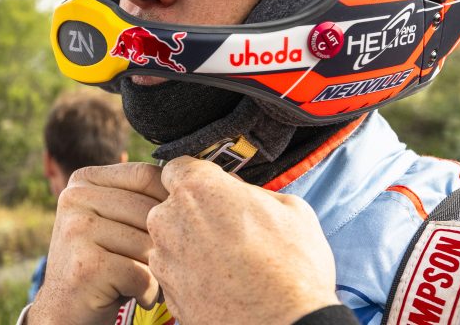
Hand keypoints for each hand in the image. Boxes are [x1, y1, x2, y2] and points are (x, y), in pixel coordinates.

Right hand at [28, 163, 167, 324]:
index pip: (144, 175)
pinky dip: (148, 292)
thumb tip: (193, 182)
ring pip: (148, 244)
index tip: (179, 225)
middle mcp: (75, 199)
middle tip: (165, 262)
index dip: (171, 200)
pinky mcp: (85, 265)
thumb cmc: (104, 263)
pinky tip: (138, 296)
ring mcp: (76, 230)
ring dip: (159, 270)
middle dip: (165, 242)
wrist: (65, 310)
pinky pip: (140, 274)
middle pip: (149, 210)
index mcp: (84, 180)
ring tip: (150, 280)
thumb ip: (140, 198)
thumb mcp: (115, 221)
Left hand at [147, 156, 340, 323]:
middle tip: (227, 229)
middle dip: (194, 213)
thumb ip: (250, 191)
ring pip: (170, 240)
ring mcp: (165, 259)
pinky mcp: (167, 292)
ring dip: (190, 245)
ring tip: (226, 261)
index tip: (212, 190)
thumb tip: (236, 192)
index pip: (179, 167)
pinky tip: (220, 283)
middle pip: (171, 205)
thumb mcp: (290, 208)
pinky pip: (174, 272)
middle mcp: (171, 219)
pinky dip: (191, 275)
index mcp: (200, 189)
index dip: (198, 177)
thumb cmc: (294, 267)